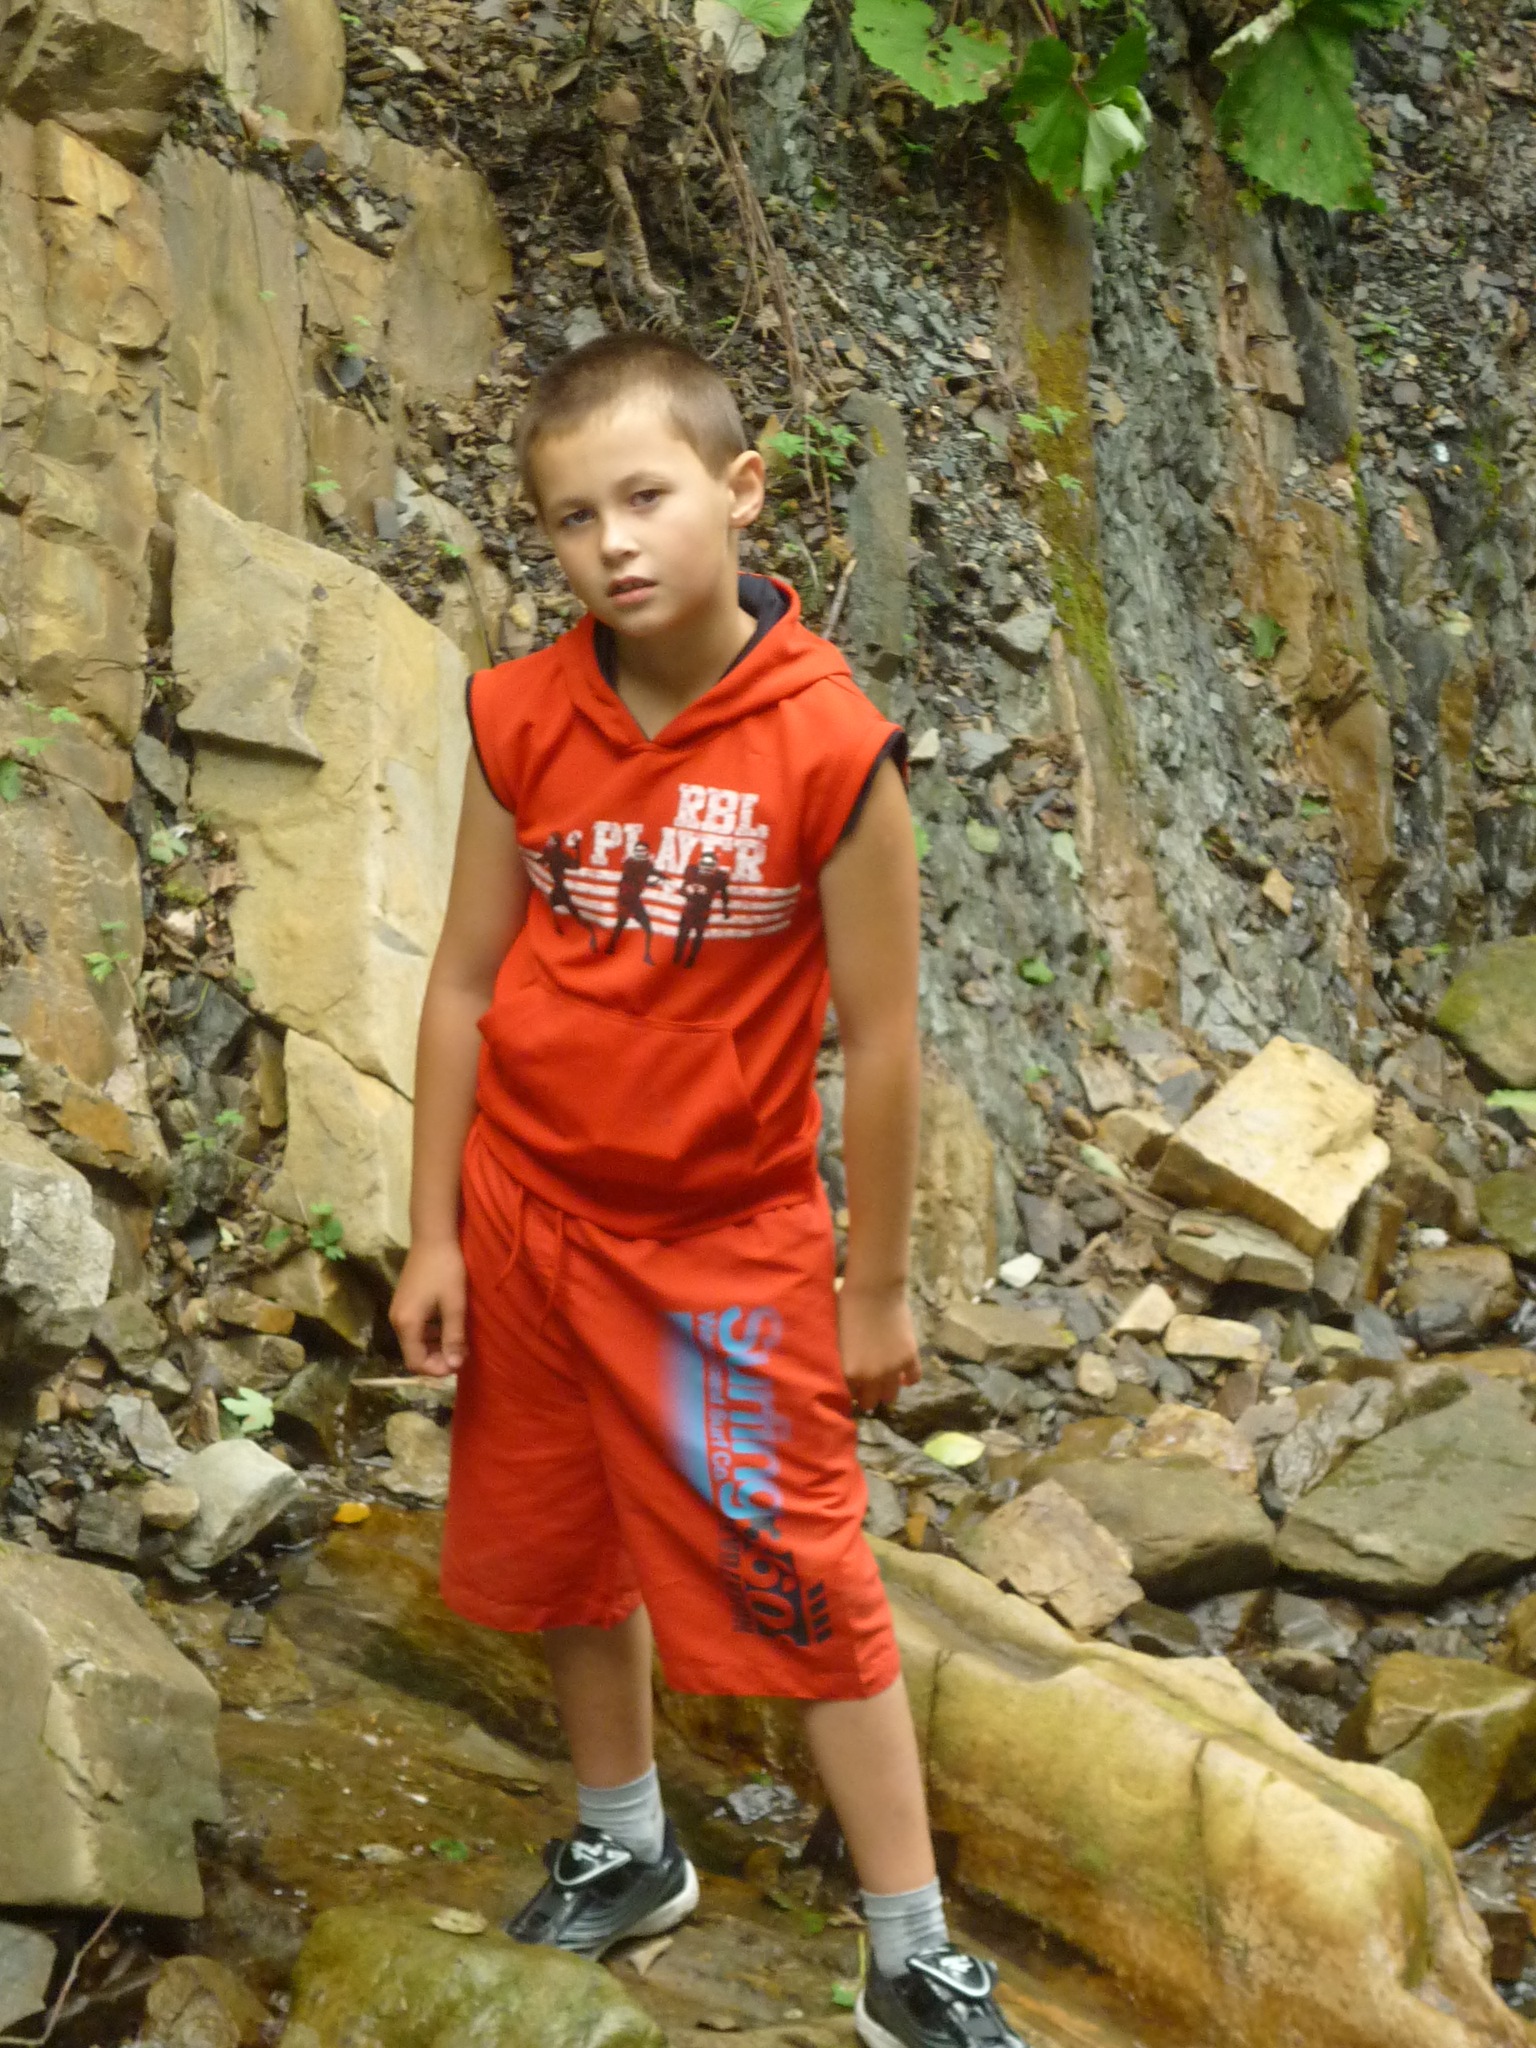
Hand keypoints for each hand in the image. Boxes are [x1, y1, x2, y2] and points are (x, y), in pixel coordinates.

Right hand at [389, 1238, 467, 1377]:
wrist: (432, 1237)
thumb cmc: (445, 1270)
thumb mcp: (454, 1304)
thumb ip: (453, 1336)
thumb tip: (453, 1365)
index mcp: (407, 1324)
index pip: (415, 1363)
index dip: (436, 1370)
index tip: (458, 1362)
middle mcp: (397, 1321)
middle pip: (413, 1354)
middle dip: (437, 1359)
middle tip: (462, 1353)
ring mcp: (399, 1312)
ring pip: (415, 1342)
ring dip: (436, 1347)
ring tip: (459, 1341)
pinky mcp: (404, 1304)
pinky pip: (416, 1329)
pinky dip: (432, 1334)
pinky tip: (449, 1326)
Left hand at [837, 1281, 919, 1412]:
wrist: (873, 1291)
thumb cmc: (847, 1310)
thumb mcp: (839, 1342)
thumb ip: (845, 1363)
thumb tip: (850, 1375)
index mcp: (850, 1373)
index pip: (851, 1395)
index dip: (852, 1391)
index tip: (854, 1388)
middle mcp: (871, 1377)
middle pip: (871, 1401)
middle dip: (869, 1396)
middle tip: (868, 1387)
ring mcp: (893, 1370)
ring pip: (892, 1395)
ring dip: (887, 1391)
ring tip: (884, 1382)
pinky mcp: (910, 1358)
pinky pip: (913, 1378)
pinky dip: (908, 1379)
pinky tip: (903, 1374)